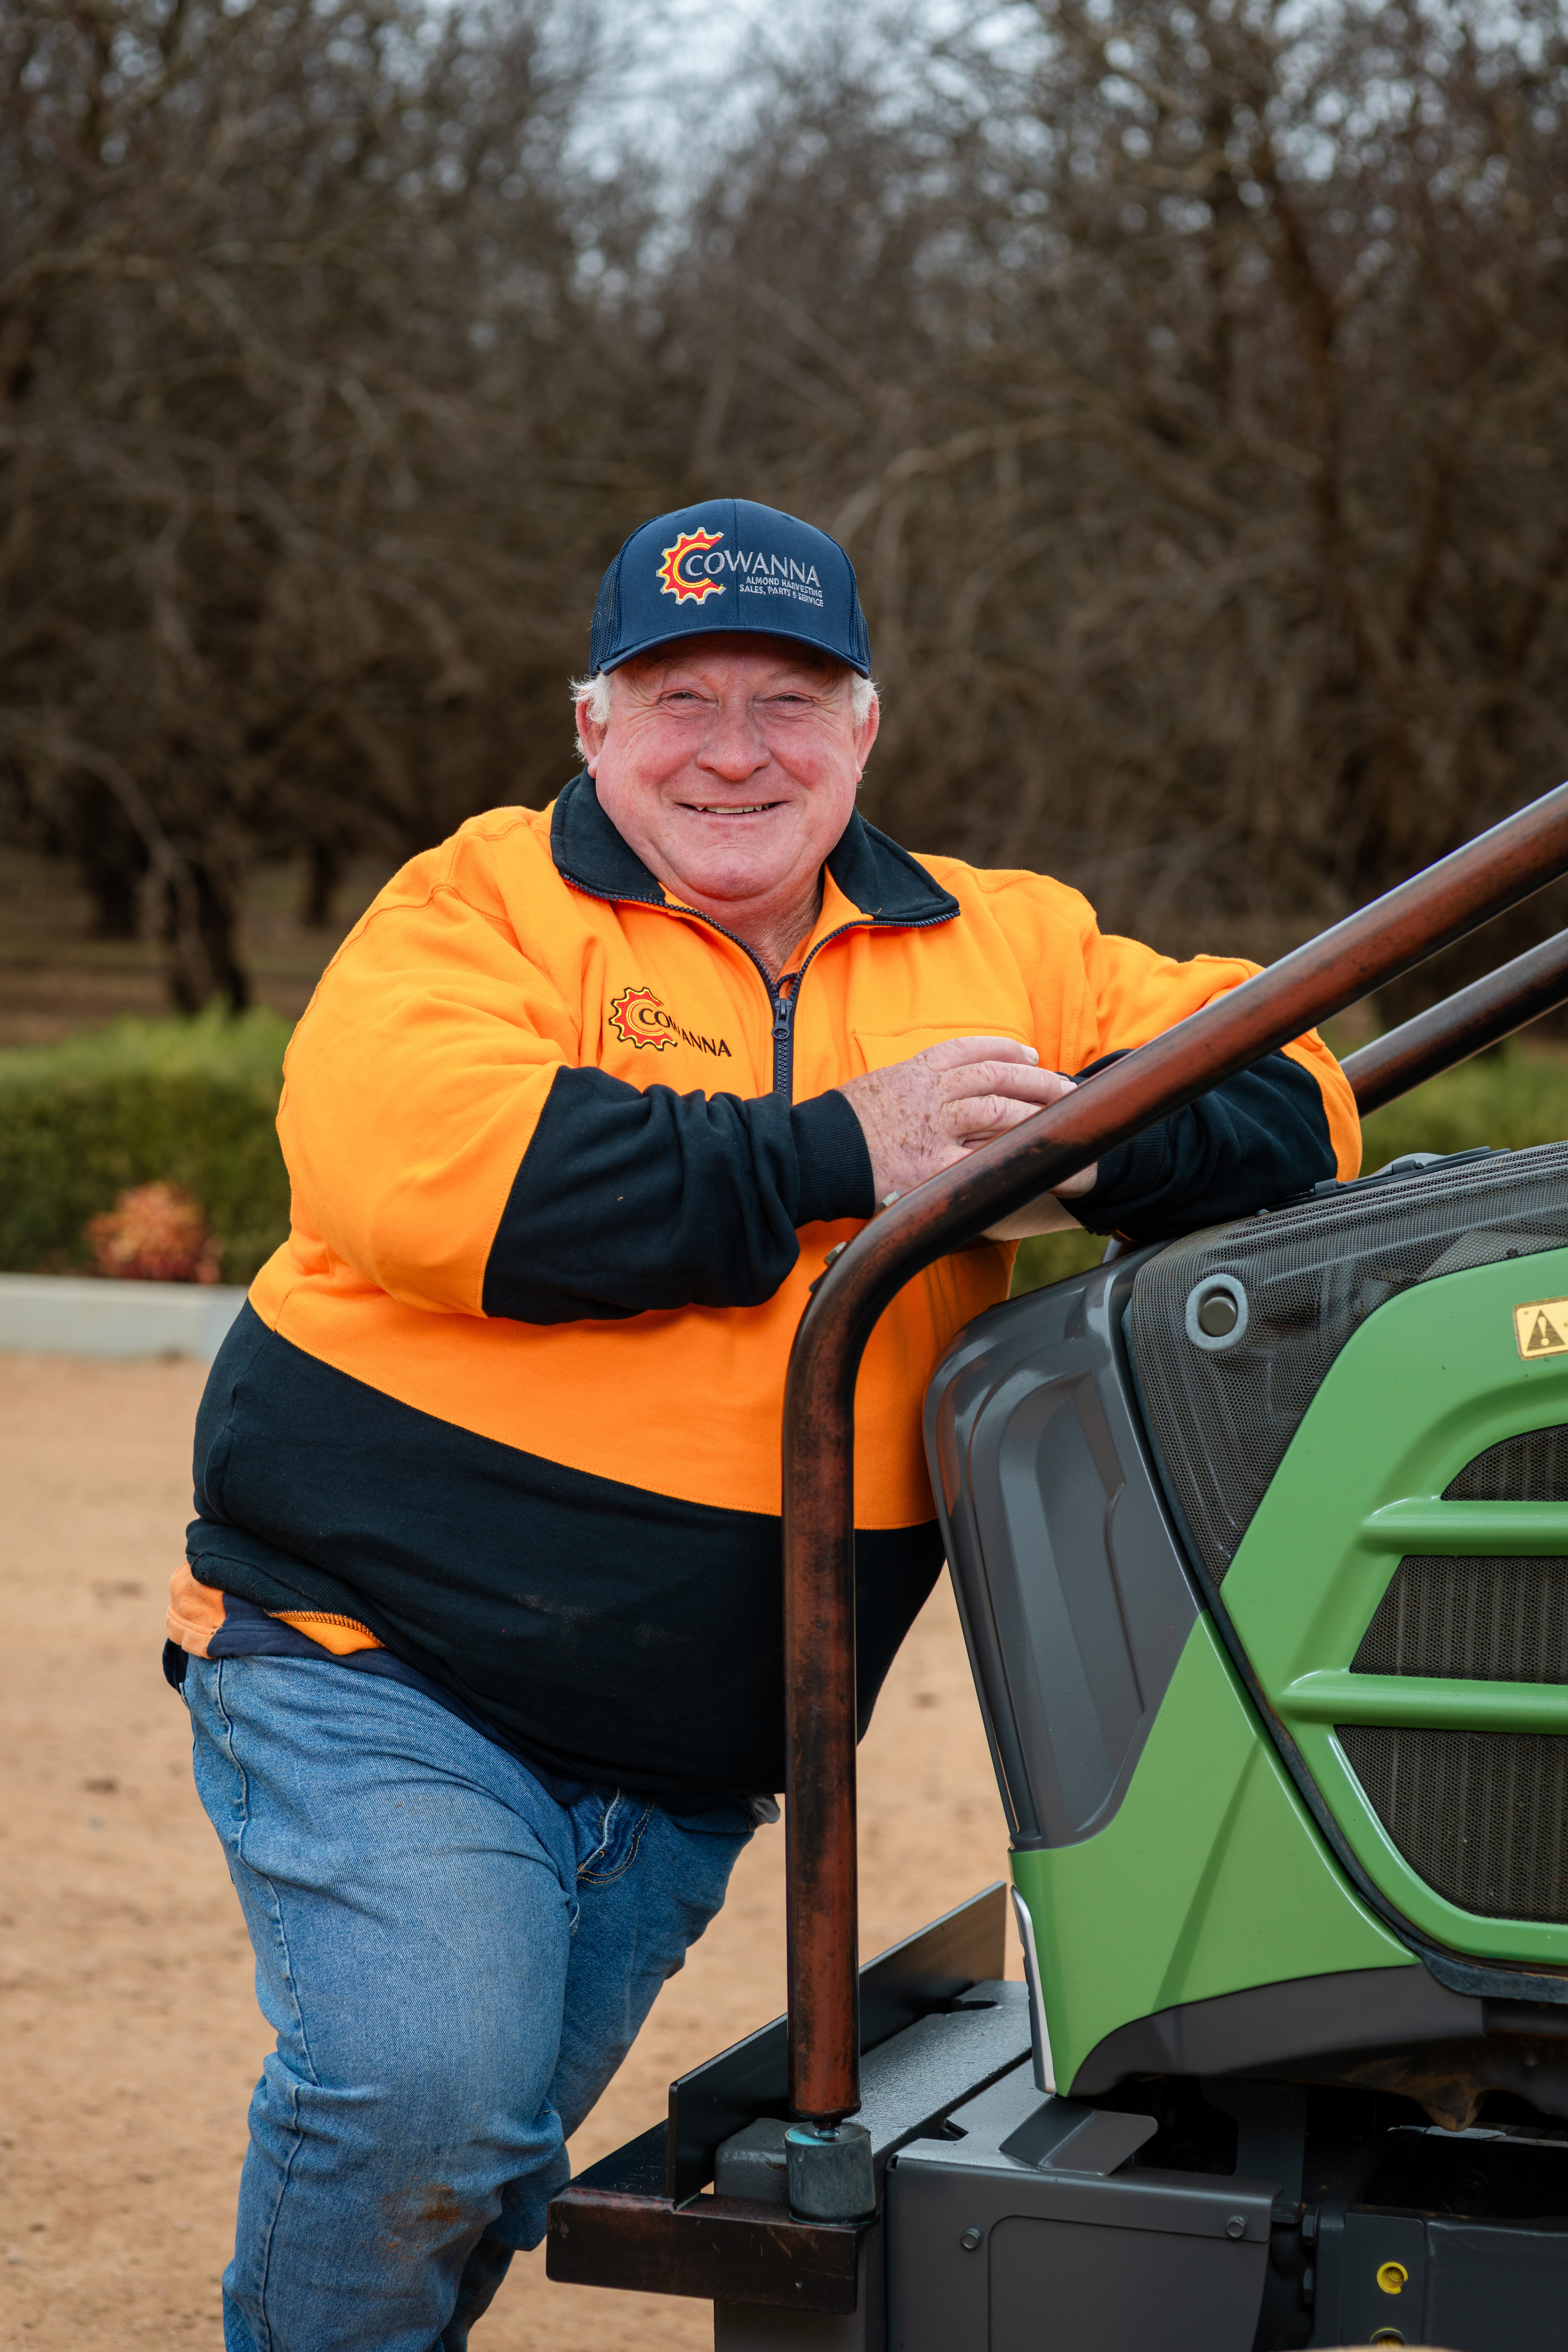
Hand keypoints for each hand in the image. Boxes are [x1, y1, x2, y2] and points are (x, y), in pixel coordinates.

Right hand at [835, 1036, 1097, 1204]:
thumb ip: (909, 1085)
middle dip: (1037, 1079)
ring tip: (1060, 1116)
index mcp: (915, 1072)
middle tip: (1065, 1086)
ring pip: (998, 1109)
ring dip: (1035, 1111)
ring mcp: (934, 1129)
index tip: (1030, 1052)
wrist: (813, 1153)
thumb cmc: (838, 1125)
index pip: (970, 1049)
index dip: (1006, 1048)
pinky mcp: (932, 1165)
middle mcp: (930, 1094)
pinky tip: (1033, 1157)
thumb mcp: (875, 1087)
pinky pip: (981, 1159)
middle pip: (996, 1076)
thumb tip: (932, 1088)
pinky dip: (1009, 1157)